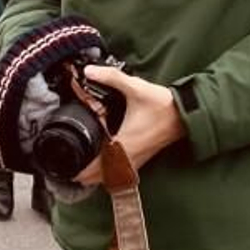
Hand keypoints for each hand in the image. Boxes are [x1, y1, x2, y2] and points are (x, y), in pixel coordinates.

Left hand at [74, 68, 184, 186]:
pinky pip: (122, 174)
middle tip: (68, 168)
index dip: (78, 171)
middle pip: (99, 178)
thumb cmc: (161, 104)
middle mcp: (128, 156)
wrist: (184, 115)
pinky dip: (110, 175)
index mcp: (122, 143)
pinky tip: (104, 165)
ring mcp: (136, 160)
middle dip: (82, 176)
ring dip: (96, 178)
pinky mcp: (143, 159)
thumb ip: (111, 77)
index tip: (65, 167)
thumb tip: (89, 71)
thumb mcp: (135, 87)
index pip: (95, 167)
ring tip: (81, 170)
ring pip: (111, 178)